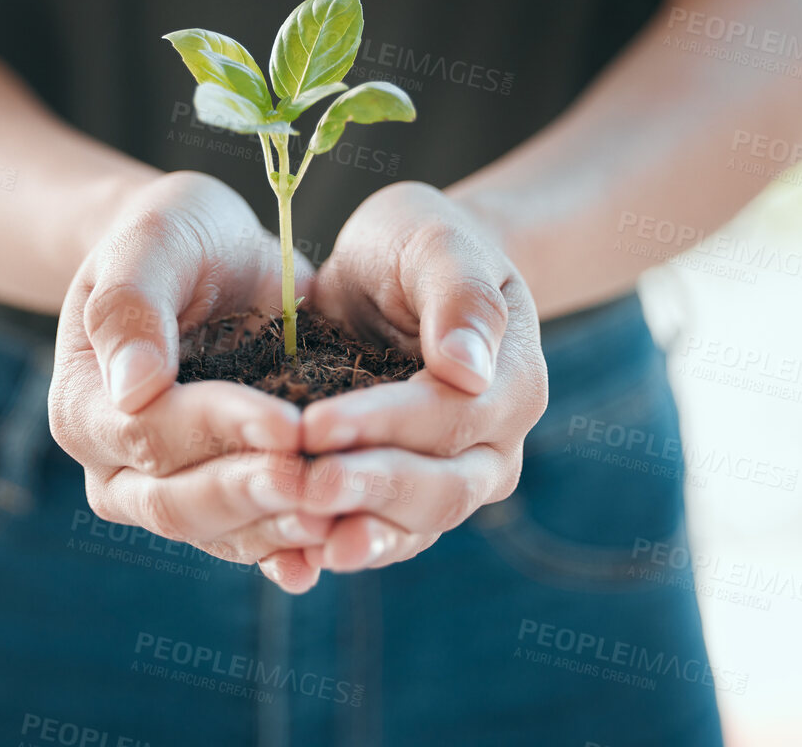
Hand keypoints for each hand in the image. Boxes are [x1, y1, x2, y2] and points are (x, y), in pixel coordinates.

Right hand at [48, 171, 332, 583]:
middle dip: (250, 492)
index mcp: (85, 405)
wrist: (208, 254)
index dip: (218, 430)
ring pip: (218, 532)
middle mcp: (115, 465)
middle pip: (175, 502)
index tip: (288, 422)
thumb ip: (131, 304)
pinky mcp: (222, 501)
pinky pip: (253, 537)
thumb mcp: (152, 240)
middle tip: (318, 482)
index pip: (149, 432)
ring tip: (339, 514)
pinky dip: (293, 544)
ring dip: (278, 527)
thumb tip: (133, 388)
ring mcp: (168, 491)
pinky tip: (337, 541)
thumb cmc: (173, 235)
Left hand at [262, 182, 547, 587]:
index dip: (384, 424)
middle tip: (303, 486)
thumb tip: (469, 369)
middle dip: (370, 490)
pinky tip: (289, 558)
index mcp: (511, 383)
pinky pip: (378, 537)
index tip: (317, 422)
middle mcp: (493, 447)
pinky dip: (337, 546)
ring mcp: (451, 481)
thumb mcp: (438, 243)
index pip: (450, 416)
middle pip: (440, 489)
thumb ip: (460, 297)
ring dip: (355, 533)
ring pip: (411, 526)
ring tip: (298, 537)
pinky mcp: (402, 500)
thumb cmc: (421, 243)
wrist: (399, 271)